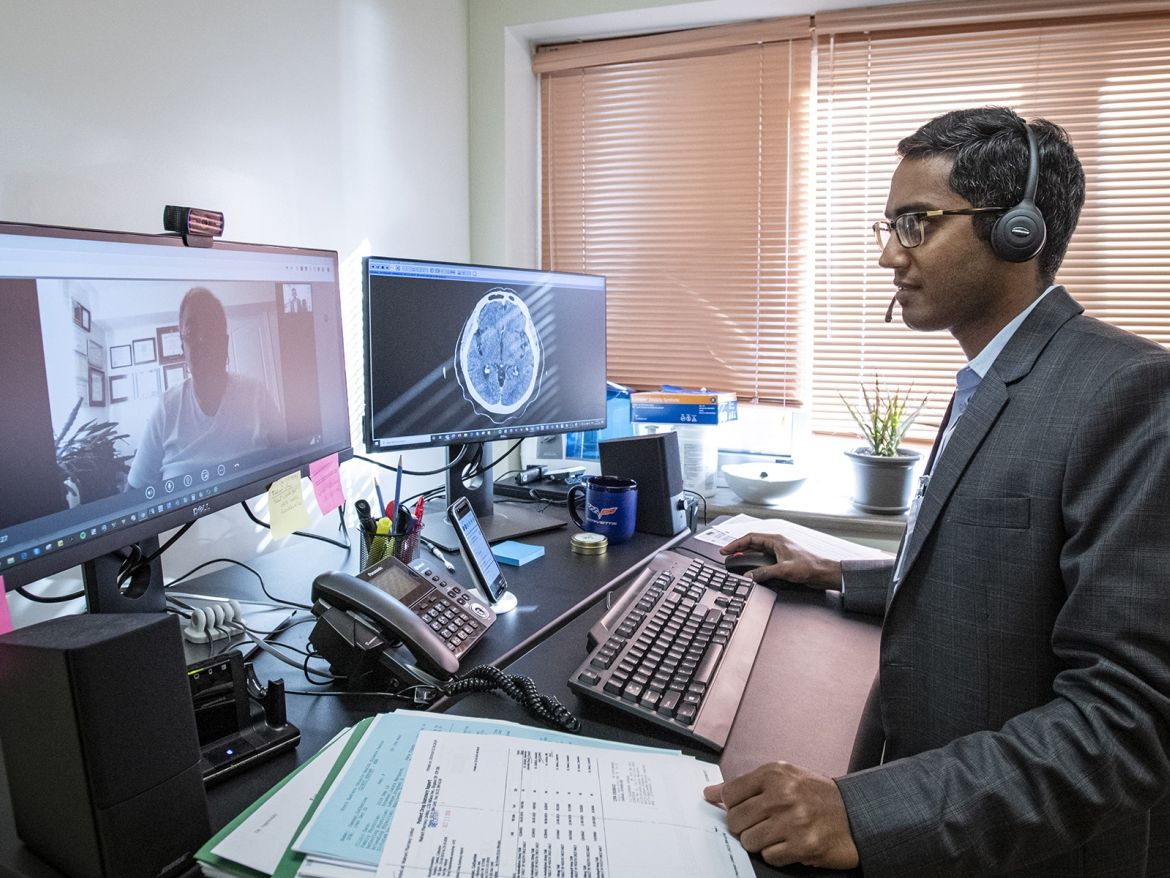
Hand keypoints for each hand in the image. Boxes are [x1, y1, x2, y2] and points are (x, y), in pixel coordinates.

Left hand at [704, 762, 858, 869]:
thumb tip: (710, 793)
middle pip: (735, 820)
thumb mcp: (783, 777)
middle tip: (761, 823)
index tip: (739, 809)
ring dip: (760, 842)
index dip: (731, 805)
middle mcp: (783, 794)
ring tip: (776, 833)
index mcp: (775, 773)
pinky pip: (769, 857)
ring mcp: (793, 821)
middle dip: (744, 826)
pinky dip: (776, 854)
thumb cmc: (815, 795)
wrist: (854, 814)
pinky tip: (788, 843)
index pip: (730, 793)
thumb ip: (746, 785)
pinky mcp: (802, 846)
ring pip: (749, 841)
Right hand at [720, 532, 841, 589]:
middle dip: (738, 548)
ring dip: (746, 555)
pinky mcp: (782, 561)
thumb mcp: (784, 570)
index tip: (726, 550)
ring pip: (757, 551)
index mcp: (776, 540)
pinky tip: (751, 569)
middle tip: (726, 555)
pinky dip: (754, 562)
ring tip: (735, 560)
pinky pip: (763, 559)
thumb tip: (749, 576)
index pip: (750, 538)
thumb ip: (764, 572)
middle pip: (752, 543)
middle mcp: (776, 544)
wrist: (823, 573)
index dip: (736, 544)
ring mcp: (779, 552)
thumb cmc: (810, 566)